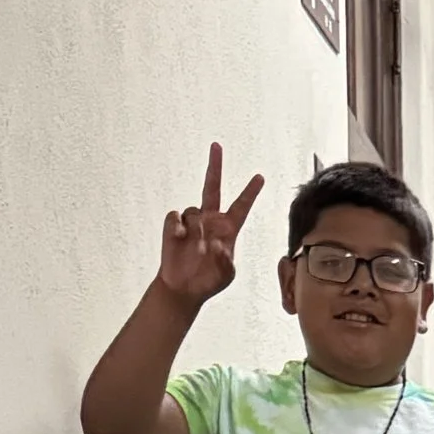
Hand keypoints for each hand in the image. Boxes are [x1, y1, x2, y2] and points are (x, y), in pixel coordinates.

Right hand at [159, 144, 263, 306]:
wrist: (184, 288)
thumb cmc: (208, 280)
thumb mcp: (226, 274)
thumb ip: (226, 259)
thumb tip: (217, 244)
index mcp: (228, 229)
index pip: (241, 206)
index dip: (250, 192)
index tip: (260, 177)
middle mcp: (210, 219)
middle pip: (212, 187)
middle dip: (214, 165)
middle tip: (216, 145)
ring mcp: (192, 221)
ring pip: (193, 211)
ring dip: (195, 229)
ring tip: (195, 249)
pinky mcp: (174, 225)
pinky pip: (176, 217)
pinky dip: (178, 228)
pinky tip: (180, 240)